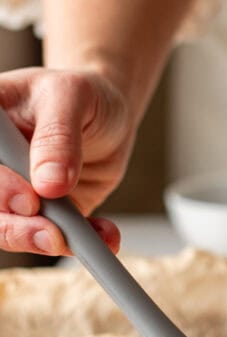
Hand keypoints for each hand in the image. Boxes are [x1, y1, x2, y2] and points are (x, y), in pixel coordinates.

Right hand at [0, 67, 133, 255]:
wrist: (107, 115)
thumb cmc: (81, 94)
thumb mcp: (71, 97)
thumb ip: (59, 136)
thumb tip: (49, 183)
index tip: (28, 198)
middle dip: (14, 227)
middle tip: (51, 233)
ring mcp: (13, 194)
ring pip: (8, 231)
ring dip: (41, 242)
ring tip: (77, 240)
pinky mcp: (40, 216)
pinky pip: (51, 238)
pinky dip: (78, 242)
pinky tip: (103, 236)